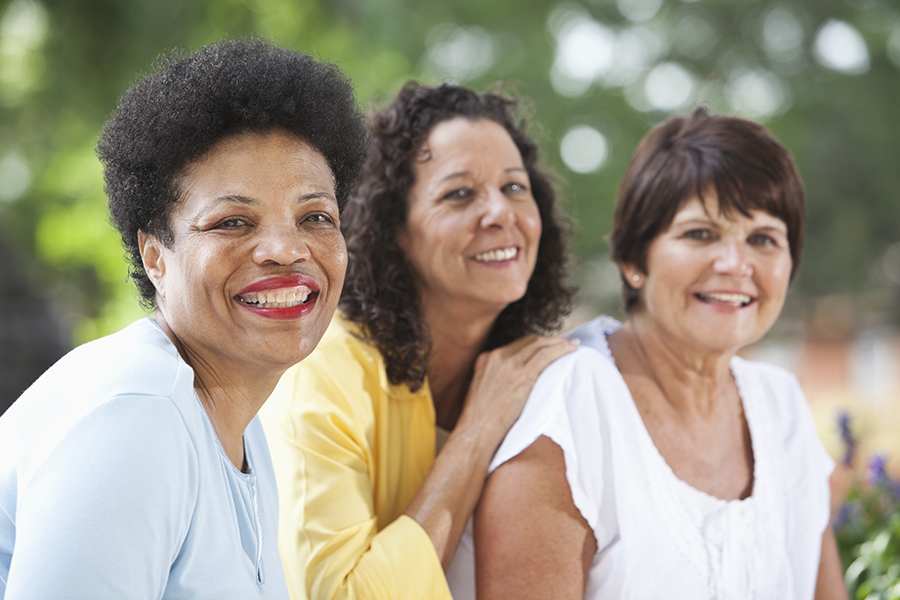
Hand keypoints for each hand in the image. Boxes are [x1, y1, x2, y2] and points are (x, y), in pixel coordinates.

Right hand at [456, 334, 577, 448]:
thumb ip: (498, 380)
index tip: (549, 346)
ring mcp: (509, 364)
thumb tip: (516, 383)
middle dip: (550, 340)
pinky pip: (546, 355)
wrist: (476, 433)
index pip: (517, 344)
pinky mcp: (521, 375)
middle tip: (565, 343)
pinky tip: (571, 349)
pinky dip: (561, 349)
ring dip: (559, 342)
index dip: (536, 343)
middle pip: (530, 340)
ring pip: (539, 344)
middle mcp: (497, 356)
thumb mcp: (485, 392)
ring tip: (571, 345)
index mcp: (487, 359)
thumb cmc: (481, 422)